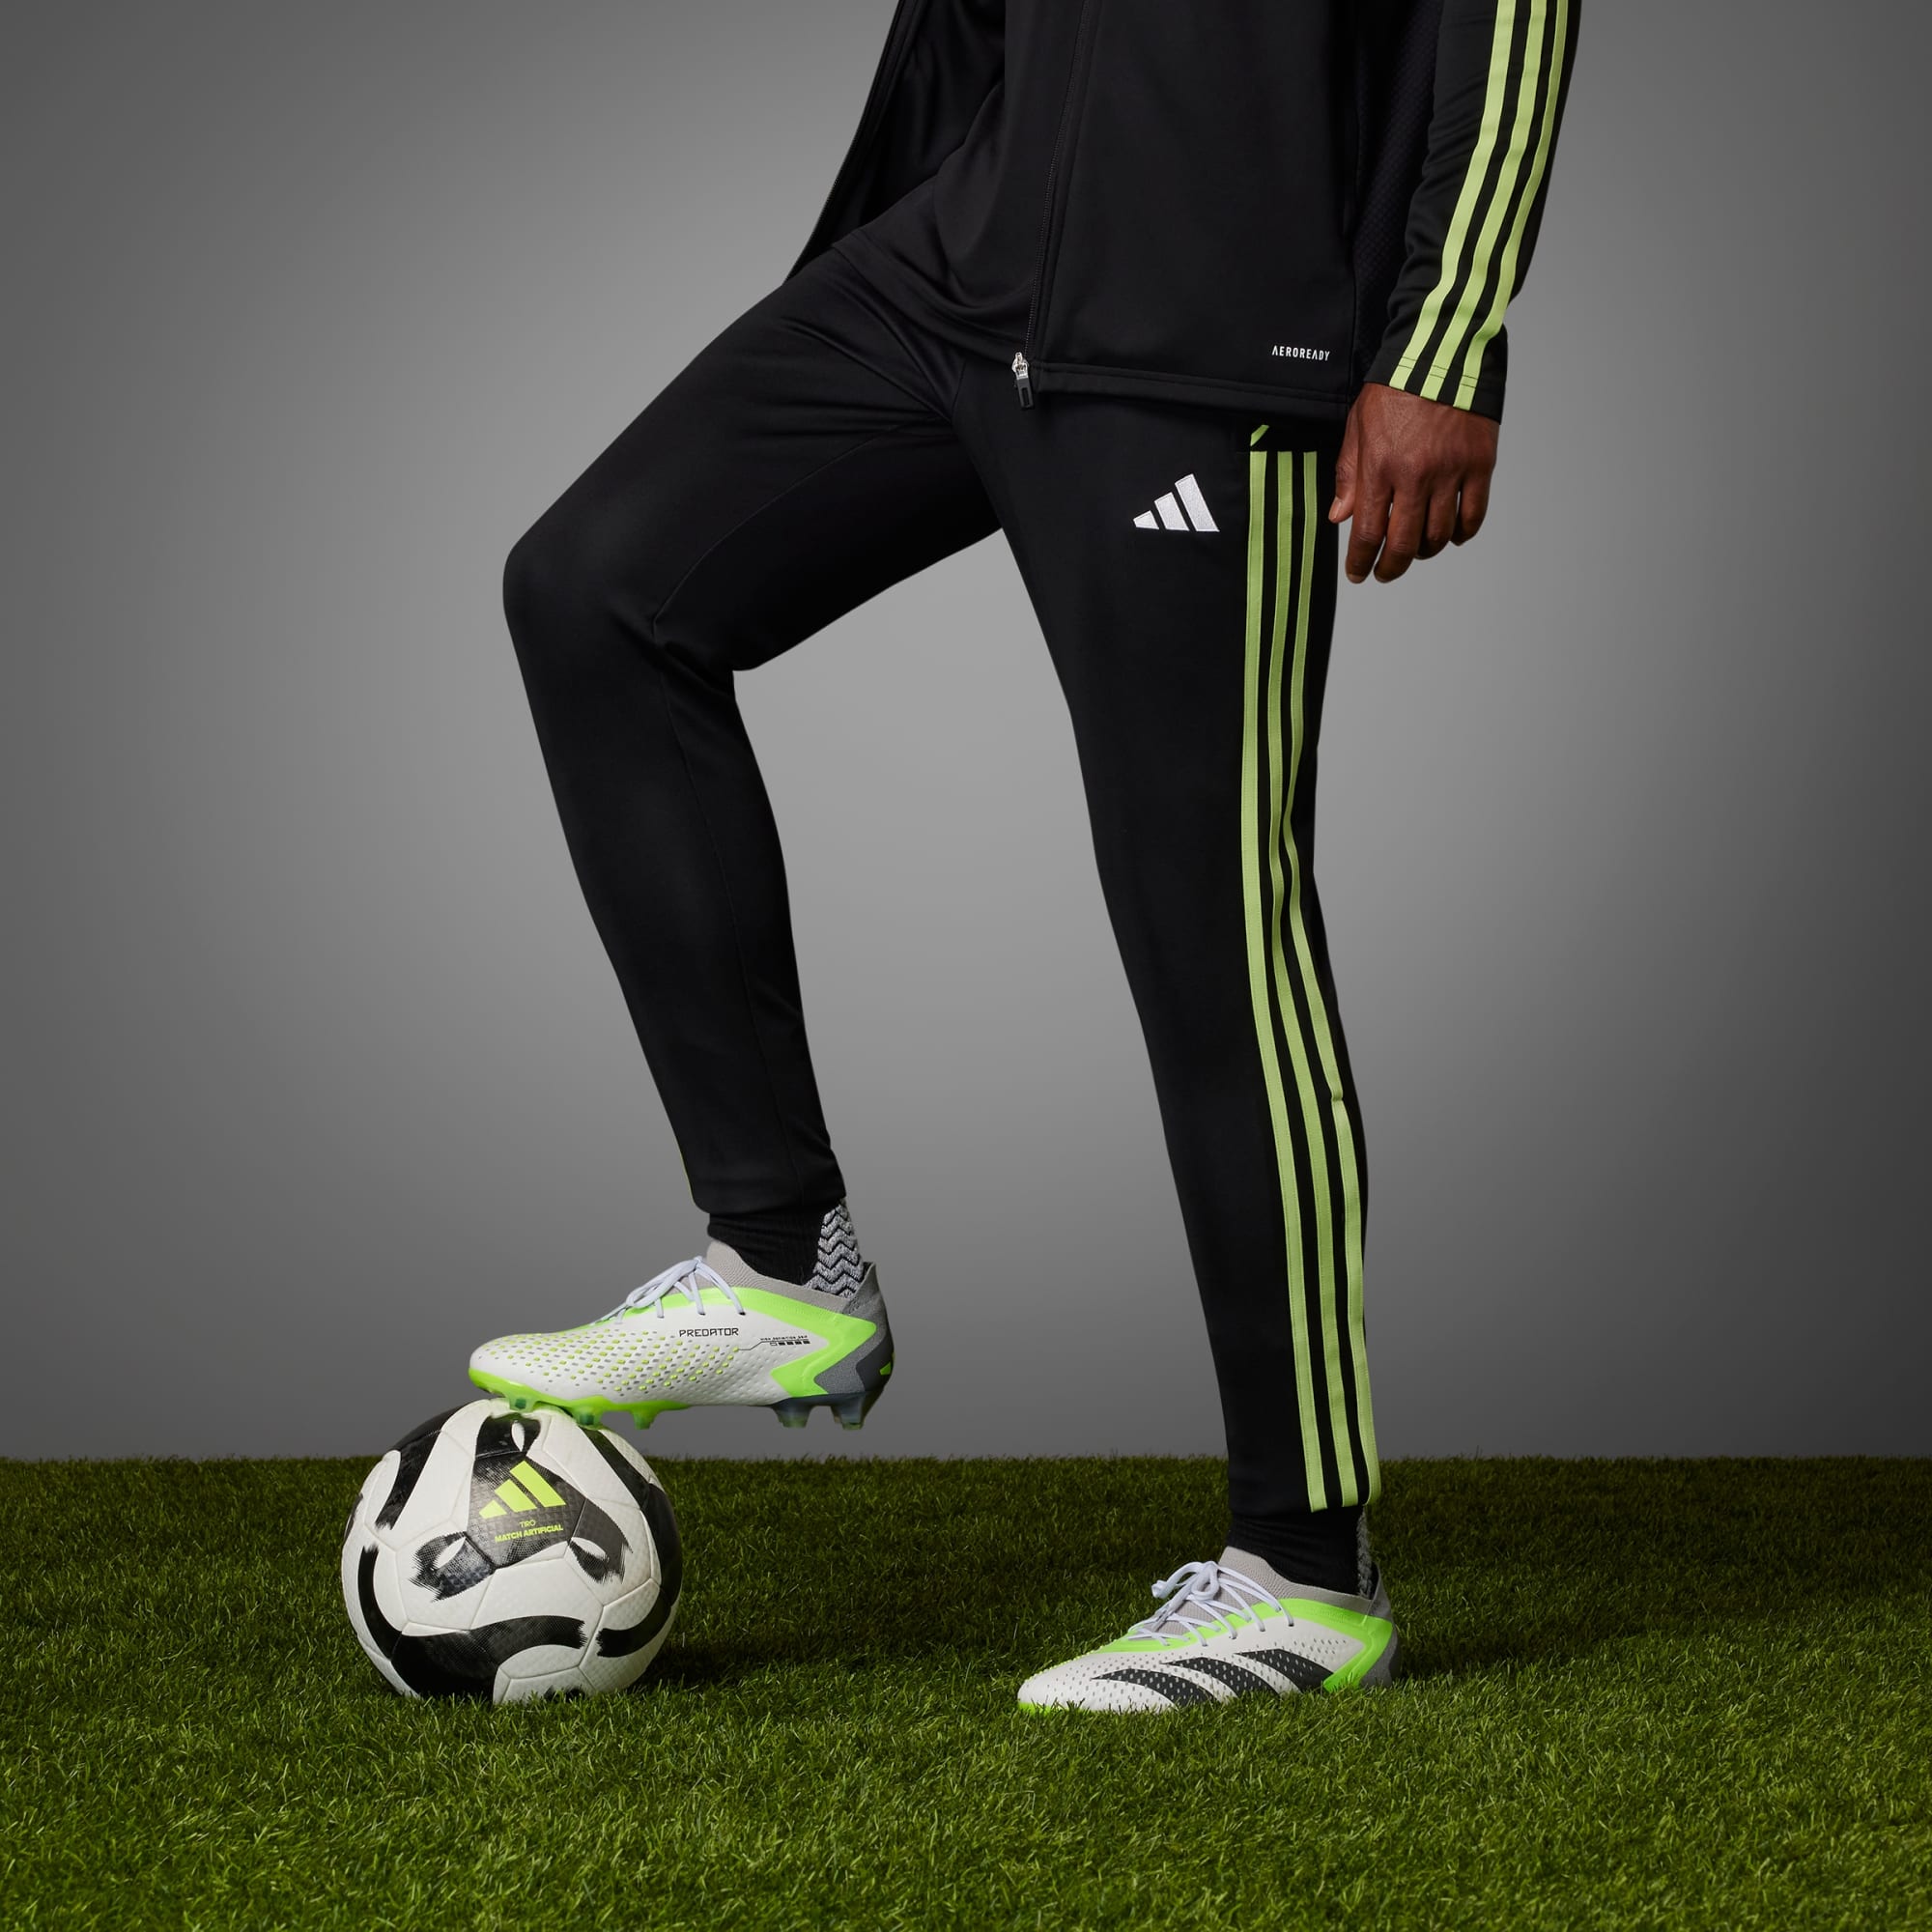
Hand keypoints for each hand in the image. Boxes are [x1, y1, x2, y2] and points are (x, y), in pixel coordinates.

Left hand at [1329, 383, 1498, 583]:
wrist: (1444, 353)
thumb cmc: (1396, 387)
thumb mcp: (1358, 426)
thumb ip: (1349, 474)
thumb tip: (1340, 516)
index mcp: (1381, 467)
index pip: (1368, 532)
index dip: (1361, 561)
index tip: (1358, 573)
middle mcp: (1416, 475)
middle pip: (1404, 543)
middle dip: (1391, 567)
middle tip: (1385, 572)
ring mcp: (1451, 472)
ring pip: (1439, 535)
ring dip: (1425, 552)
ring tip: (1416, 550)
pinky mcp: (1480, 464)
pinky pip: (1473, 515)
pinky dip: (1462, 533)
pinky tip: (1451, 536)